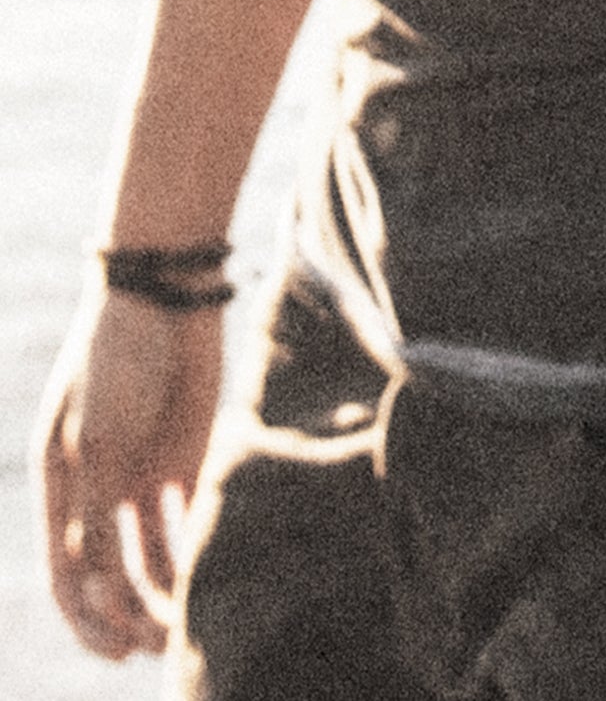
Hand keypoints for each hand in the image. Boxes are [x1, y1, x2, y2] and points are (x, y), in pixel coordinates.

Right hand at [36, 285, 223, 658]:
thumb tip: (100, 591)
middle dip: (130, 617)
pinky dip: (189, 553)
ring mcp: (140, 475)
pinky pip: (183, 522)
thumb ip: (98, 511)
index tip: (118, 652)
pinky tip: (205, 575)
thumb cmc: (120, 360)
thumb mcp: (101, 438)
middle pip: (108, 576)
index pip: (69, 575)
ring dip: (161, 595)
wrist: (168, 294)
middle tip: (162, 645)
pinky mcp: (183, 457)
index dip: (89, 621)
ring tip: (186, 622)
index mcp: (60, 486)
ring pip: (146, 558)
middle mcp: (97, 489)